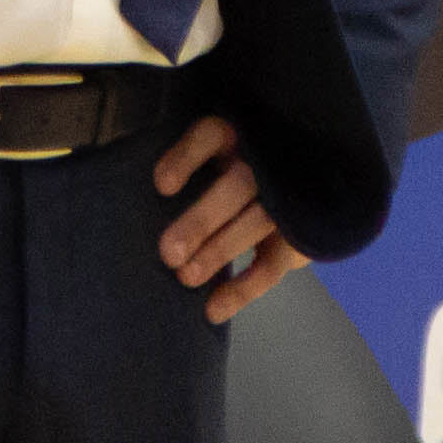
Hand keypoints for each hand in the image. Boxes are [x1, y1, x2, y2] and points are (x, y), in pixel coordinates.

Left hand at [153, 116, 308, 321]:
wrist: (299, 184)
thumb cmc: (226, 172)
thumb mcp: (209, 159)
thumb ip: (182, 171)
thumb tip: (141, 203)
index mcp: (237, 133)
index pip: (211, 136)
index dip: (187, 159)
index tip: (162, 186)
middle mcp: (266, 160)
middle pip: (236, 187)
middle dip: (202, 221)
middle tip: (170, 253)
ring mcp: (288, 197)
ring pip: (259, 221)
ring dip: (221, 251)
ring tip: (186, 277)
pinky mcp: (300, 233)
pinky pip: (275, 263)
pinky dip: (245, 289)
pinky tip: (214, 309)